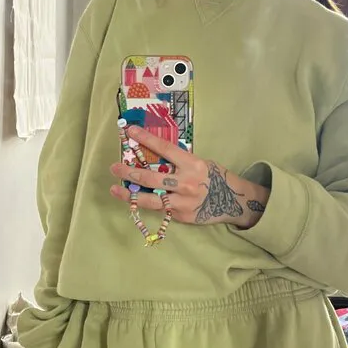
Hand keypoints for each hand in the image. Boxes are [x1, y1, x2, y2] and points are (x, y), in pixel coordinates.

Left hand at [110, 125, 268, 227]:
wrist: (233, 202)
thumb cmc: (214, 177)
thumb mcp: (200, 163)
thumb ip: (179, 162)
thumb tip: (154, 157)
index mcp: (192, 164)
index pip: (164, 149)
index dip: (145, 139)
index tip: (130, 131)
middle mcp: (185, 183)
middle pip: (150, 178)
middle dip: (129, 172)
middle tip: (114, 167)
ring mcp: (182, 202)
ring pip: (150, 199)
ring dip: (129, 194)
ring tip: (115, 188)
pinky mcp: (180, 215)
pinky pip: (159, 208)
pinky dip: (145, 203)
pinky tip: (133, 200)